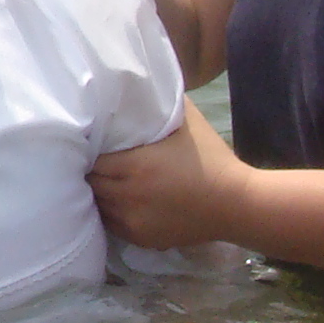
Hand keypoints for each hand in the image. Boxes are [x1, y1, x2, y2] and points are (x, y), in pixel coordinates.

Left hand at [89, 105, 251, 249]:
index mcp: (134, 166)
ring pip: (98, 204)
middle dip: (89, 171)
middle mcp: (127, 196)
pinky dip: (111, 210)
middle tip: (93, 160)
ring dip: (99, 191)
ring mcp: (132, 221)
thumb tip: (138, 83)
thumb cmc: (211, 158)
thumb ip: (159, 102)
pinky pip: (111, 223)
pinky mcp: (140, 238)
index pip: (90, 159)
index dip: (87, 150)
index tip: (90, 142)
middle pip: (90, 182)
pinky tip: (119, 198)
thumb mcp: (186, 121)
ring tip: (104, 179)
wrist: (236, 204)